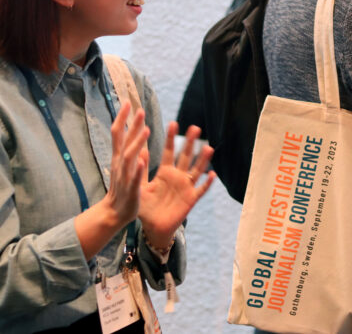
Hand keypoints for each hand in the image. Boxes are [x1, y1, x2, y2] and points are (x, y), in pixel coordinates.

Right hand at [75, 102, 150, 259]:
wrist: (114, 213)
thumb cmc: (122, 187)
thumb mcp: (125, 167)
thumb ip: (130, 151)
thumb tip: (137, 135)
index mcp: (119, 158)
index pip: (118, 134)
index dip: (122, 118)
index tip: (128, 103)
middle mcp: (119, 165)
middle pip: (124, 141)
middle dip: (131, 126)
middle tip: (140, 110)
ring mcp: (124, 177)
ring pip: (130, 157)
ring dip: (137, 143)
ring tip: (147, 130)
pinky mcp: (131, 190)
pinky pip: (134, 178)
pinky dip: (138, 169)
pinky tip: (143, 160)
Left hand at [138, 122, 215, 248]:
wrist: (153, 228)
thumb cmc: (146, 208)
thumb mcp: (140, 187)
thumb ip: (140, 171)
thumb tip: (139, 151)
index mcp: (165, 172)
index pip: (169, 152)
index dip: (172, 138)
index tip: (174, 123)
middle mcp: (177, 177)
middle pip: (185, 156)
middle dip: (190, 143)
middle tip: (195, 128)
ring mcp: (186, 187)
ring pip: (196, 170)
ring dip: (202, 159)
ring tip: (208, 147)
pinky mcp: (191, 199)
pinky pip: (200, 190)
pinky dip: (207, 183)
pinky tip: (212, 174)